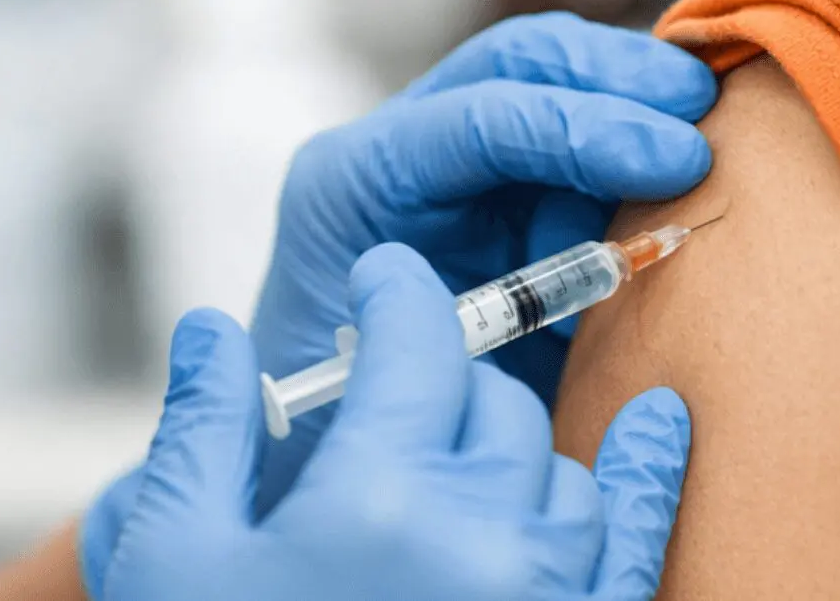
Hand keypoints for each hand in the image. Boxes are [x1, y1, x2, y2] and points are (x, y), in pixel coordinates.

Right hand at [86, 244, 691, 600]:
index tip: (385, 279)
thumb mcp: (176, 559)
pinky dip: (647, 476)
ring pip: (558, 465)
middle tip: (393, 392)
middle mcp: (481, 542)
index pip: (416, 343)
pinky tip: (663, 423)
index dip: (398, 293)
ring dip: (508, 443)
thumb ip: (202, 431)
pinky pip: (634, 542)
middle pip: (488, 400)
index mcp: (374, 501)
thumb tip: (210, 328)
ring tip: (452, 452)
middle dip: (437, 378)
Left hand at [253, 12, 715, 506]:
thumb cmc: (364, 415)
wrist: (336, 436)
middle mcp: (400, 146)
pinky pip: (577, 131)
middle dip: (619, 75)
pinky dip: (636, 135)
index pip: (480, 118)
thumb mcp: (431, 371)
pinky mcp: (500, 175)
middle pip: (518, 62)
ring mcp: (449, 152)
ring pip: (555, 79)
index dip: (584, 128)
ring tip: (712, 125)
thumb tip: (633, 262)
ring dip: (638, 97)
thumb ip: (512, 314)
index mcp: (356, 182)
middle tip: (705, 110)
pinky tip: (687, 154)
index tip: (676, 159)